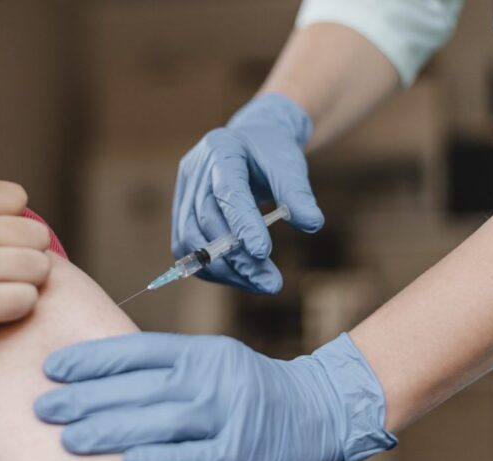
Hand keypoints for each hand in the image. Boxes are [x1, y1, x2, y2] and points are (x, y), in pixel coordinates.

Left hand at [35, 332, 395, 460]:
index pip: (134, 351)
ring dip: (109, 429)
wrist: (316, 409)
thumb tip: (105, 376)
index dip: (91, 360)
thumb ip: (165, 368)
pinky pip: (192, 455)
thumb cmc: (249, 385)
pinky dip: (159, 458)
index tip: (52, 369)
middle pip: (136, 386)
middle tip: (43, 408)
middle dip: (85, 397)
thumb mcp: (209, 361)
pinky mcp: (239, 450)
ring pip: (157, 420)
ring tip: (68, 438)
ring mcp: (224, 413)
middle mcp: (206, 377)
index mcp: (196, 352)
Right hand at [173, 93, 323, 292]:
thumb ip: (298, 193)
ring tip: (259, 284)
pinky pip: (187, 248)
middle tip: (270, 283)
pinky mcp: (181, 213)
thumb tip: (312, 224)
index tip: (262, 254)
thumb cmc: (271, 152)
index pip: (227, 191)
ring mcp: (182, 192)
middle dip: (237, 257)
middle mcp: (195, 170)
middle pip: (206, 221)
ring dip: (223, 269)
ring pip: (190, 240)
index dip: (242, 224)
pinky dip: (212, 268)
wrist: (250, 144)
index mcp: (221, 149)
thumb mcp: (289, 164)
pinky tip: (241, 277)